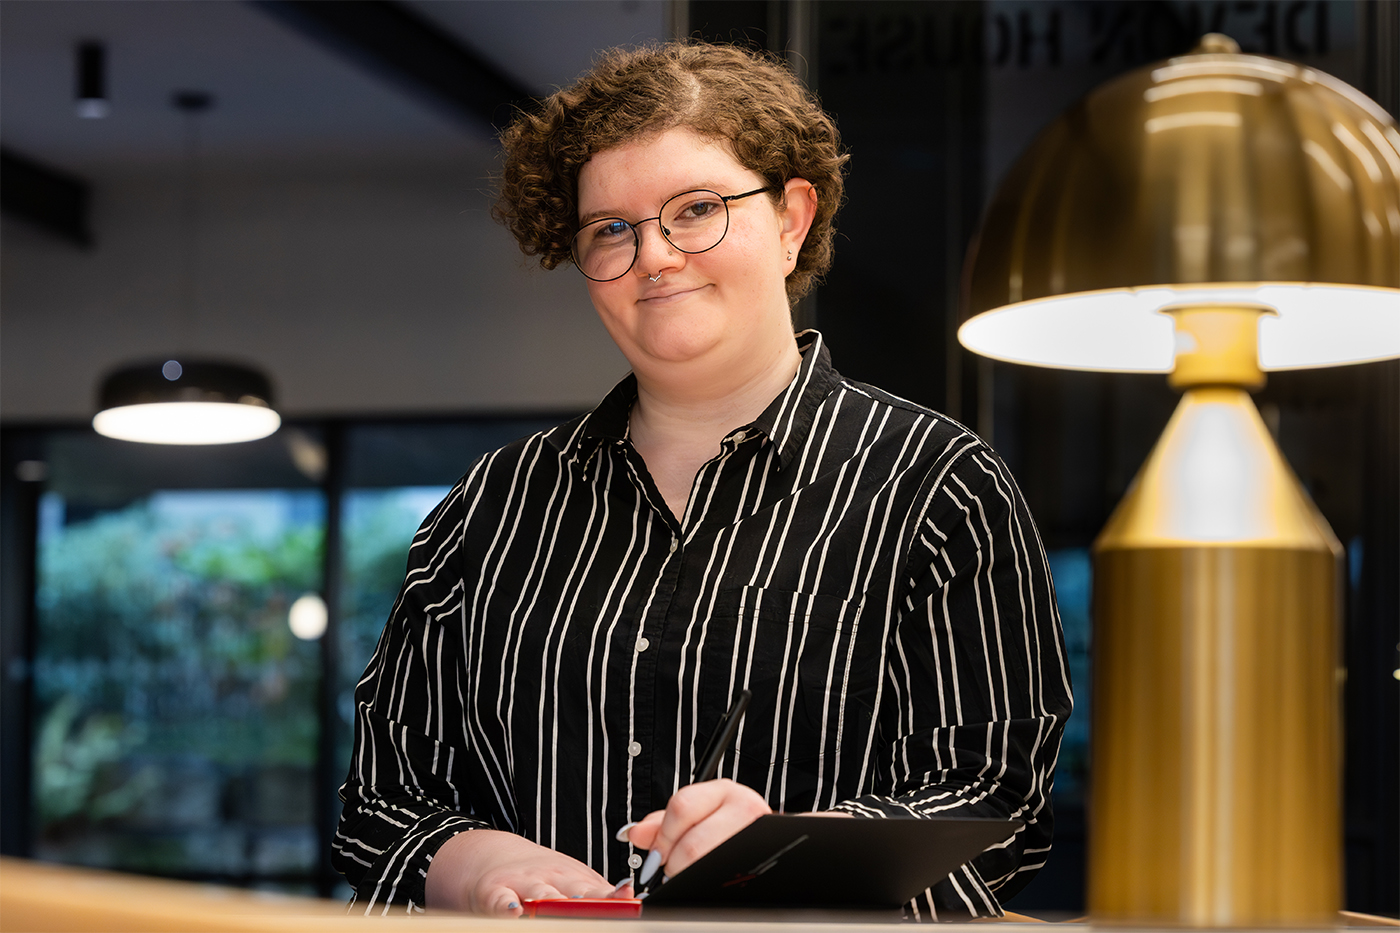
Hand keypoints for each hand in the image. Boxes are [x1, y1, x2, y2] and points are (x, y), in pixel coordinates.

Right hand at [424, 828, 615, 914]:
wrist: (497, 855)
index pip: (601, 893)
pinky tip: (514, 911)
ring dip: (552, 903)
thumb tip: (633, 899)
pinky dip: (506, 906)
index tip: (628, 902)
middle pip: (574, 893)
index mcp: (578, 880)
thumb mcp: (577, 881)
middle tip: (601, 911)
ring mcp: (525, 884)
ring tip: (561, 909)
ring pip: (540, 895)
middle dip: (588, 904)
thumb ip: (603, 895)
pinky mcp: (495, 892)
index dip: (615, 900)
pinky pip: (501, 900)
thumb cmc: (545, 877)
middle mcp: (553, 880)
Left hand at [624, 778, 771, 878]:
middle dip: (674, 864)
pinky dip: (707, 883)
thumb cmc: (732, 826)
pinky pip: (725, 877)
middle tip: (671, 871)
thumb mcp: (701, 814)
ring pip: (707, 864)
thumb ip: (664, 822)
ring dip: (689, 875)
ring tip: (689, 875)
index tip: (656, 854)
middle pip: (693, 844)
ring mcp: (759, 835)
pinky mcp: (764, 859)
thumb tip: (634, 833)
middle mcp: (746, 807)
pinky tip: (706, 881)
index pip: (682, 807)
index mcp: (725, 791)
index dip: (663, 837)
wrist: (773, 841)